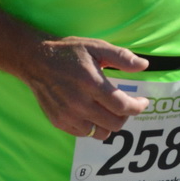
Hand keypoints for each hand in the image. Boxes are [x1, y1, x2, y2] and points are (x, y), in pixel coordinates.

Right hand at [24, 38, 150, 138]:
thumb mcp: (96, 47)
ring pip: (101, 133)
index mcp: (92, 84)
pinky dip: (93, 126)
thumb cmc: (68, 52)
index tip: (142, 102)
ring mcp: (68, 115)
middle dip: (125, 115)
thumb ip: (122, 57)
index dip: (138, 107)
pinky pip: (84, 133)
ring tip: (108, 110)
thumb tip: (144, 65)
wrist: (35, 60)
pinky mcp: (59, 122)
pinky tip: (91, 112)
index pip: (123, 106)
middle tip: (125, 105)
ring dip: (109, 123)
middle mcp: (80, 103)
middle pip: (115, 123)